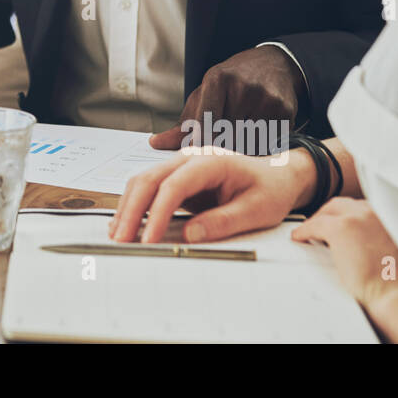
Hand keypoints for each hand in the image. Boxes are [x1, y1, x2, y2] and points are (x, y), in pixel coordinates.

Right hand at [109, 146, 315, 243]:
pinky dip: (134, 205)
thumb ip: (223, 221)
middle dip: (131, 210)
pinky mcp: (178, 179)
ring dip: (128, 207)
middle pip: (149, 179)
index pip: (175, 185)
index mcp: (211, 161)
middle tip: (121, 239)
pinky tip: (126, 223)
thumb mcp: (256, 210)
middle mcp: (191, 158)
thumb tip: (190, 235)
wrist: (278, 176)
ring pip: (143, 181)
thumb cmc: (270, 189)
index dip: (158, 212)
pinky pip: (149, 188)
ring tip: (118, 235)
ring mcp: (181, 166)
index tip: (149, 239)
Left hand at [149, 46, 304, 150]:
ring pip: (247, 142)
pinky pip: (268, 142)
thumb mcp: (205, 96)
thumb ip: (184, 124)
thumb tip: (155, 143)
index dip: (200, 142)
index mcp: (217, 79)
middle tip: (219, 154)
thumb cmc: (231, 85)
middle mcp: (242, 85)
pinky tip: (257, 139)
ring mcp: (265, 97)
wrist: (273, 64)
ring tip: (239, 143)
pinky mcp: (284, 109)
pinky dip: (260, 147)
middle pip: (226, 135)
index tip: (199, 155)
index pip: (205, 120)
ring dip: (241, 150)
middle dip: (220, 148)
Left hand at [291, 198, 397, 310]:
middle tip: (322, 224)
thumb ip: (384, 239)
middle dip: (332, 213)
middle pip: (345, 204)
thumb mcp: (397, 251)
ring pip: (330, 210)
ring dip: (319, 219)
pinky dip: (305, 230)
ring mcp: (357, 218)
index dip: (350, 216)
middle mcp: (375, 211)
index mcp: (390, 216)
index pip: (363, 208)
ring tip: (310, 230)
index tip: (344, 223)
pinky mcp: (340, 229)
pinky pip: (314, 225)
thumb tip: (370, 246)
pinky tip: (299, 237)